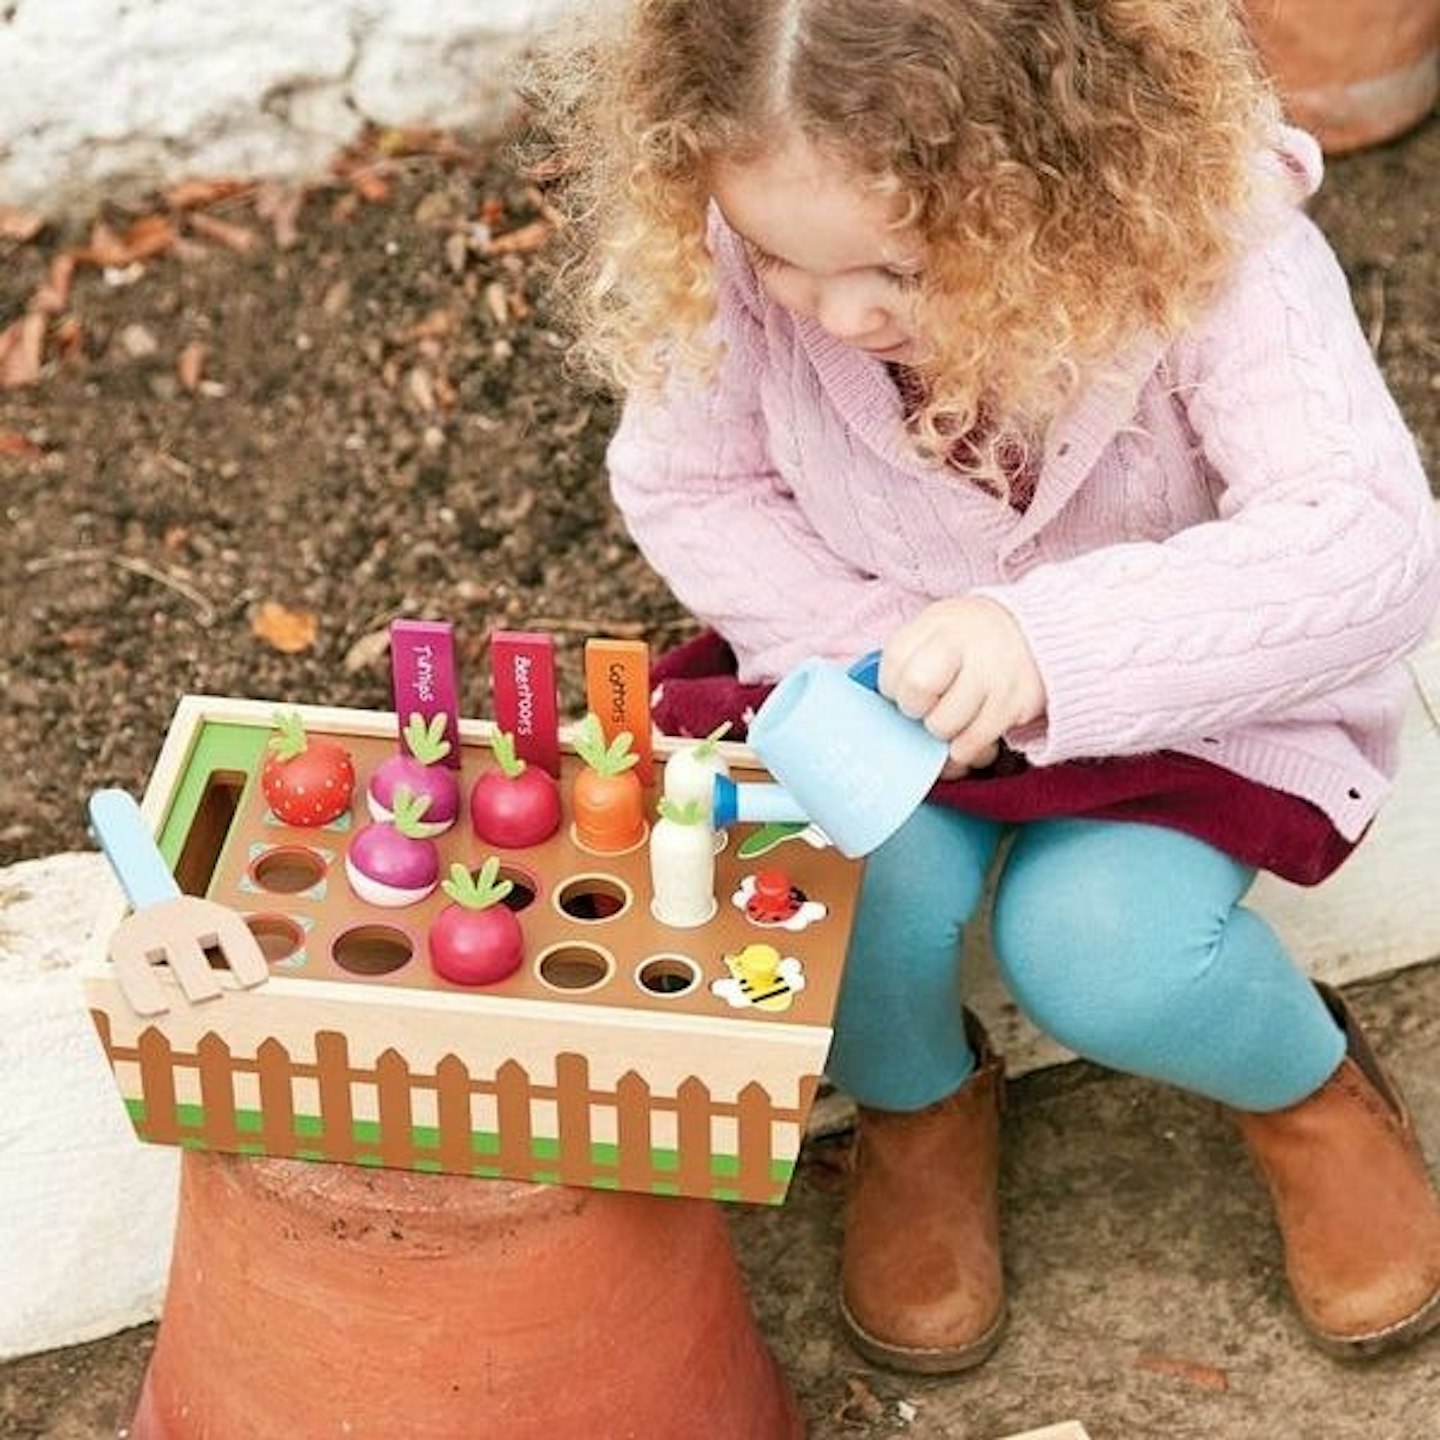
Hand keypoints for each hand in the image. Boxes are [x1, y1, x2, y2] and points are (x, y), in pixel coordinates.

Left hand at [879, 596, 1045, 774]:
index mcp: (942, 622)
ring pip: (943, 725)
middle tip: (927, 706)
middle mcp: (969, 643)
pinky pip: (973, 743)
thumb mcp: (941, 629)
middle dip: (914, 708)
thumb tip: (879, 702)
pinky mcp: (1016, 704)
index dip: (891, 684)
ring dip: (941, 731)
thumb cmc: (977, 640)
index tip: (902, 690)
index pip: (895, 658)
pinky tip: (967, 738)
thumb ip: (911, 655)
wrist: (1046, 634)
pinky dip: (964, 749)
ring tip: (952, 719)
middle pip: (917, 687)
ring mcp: (995, 674)